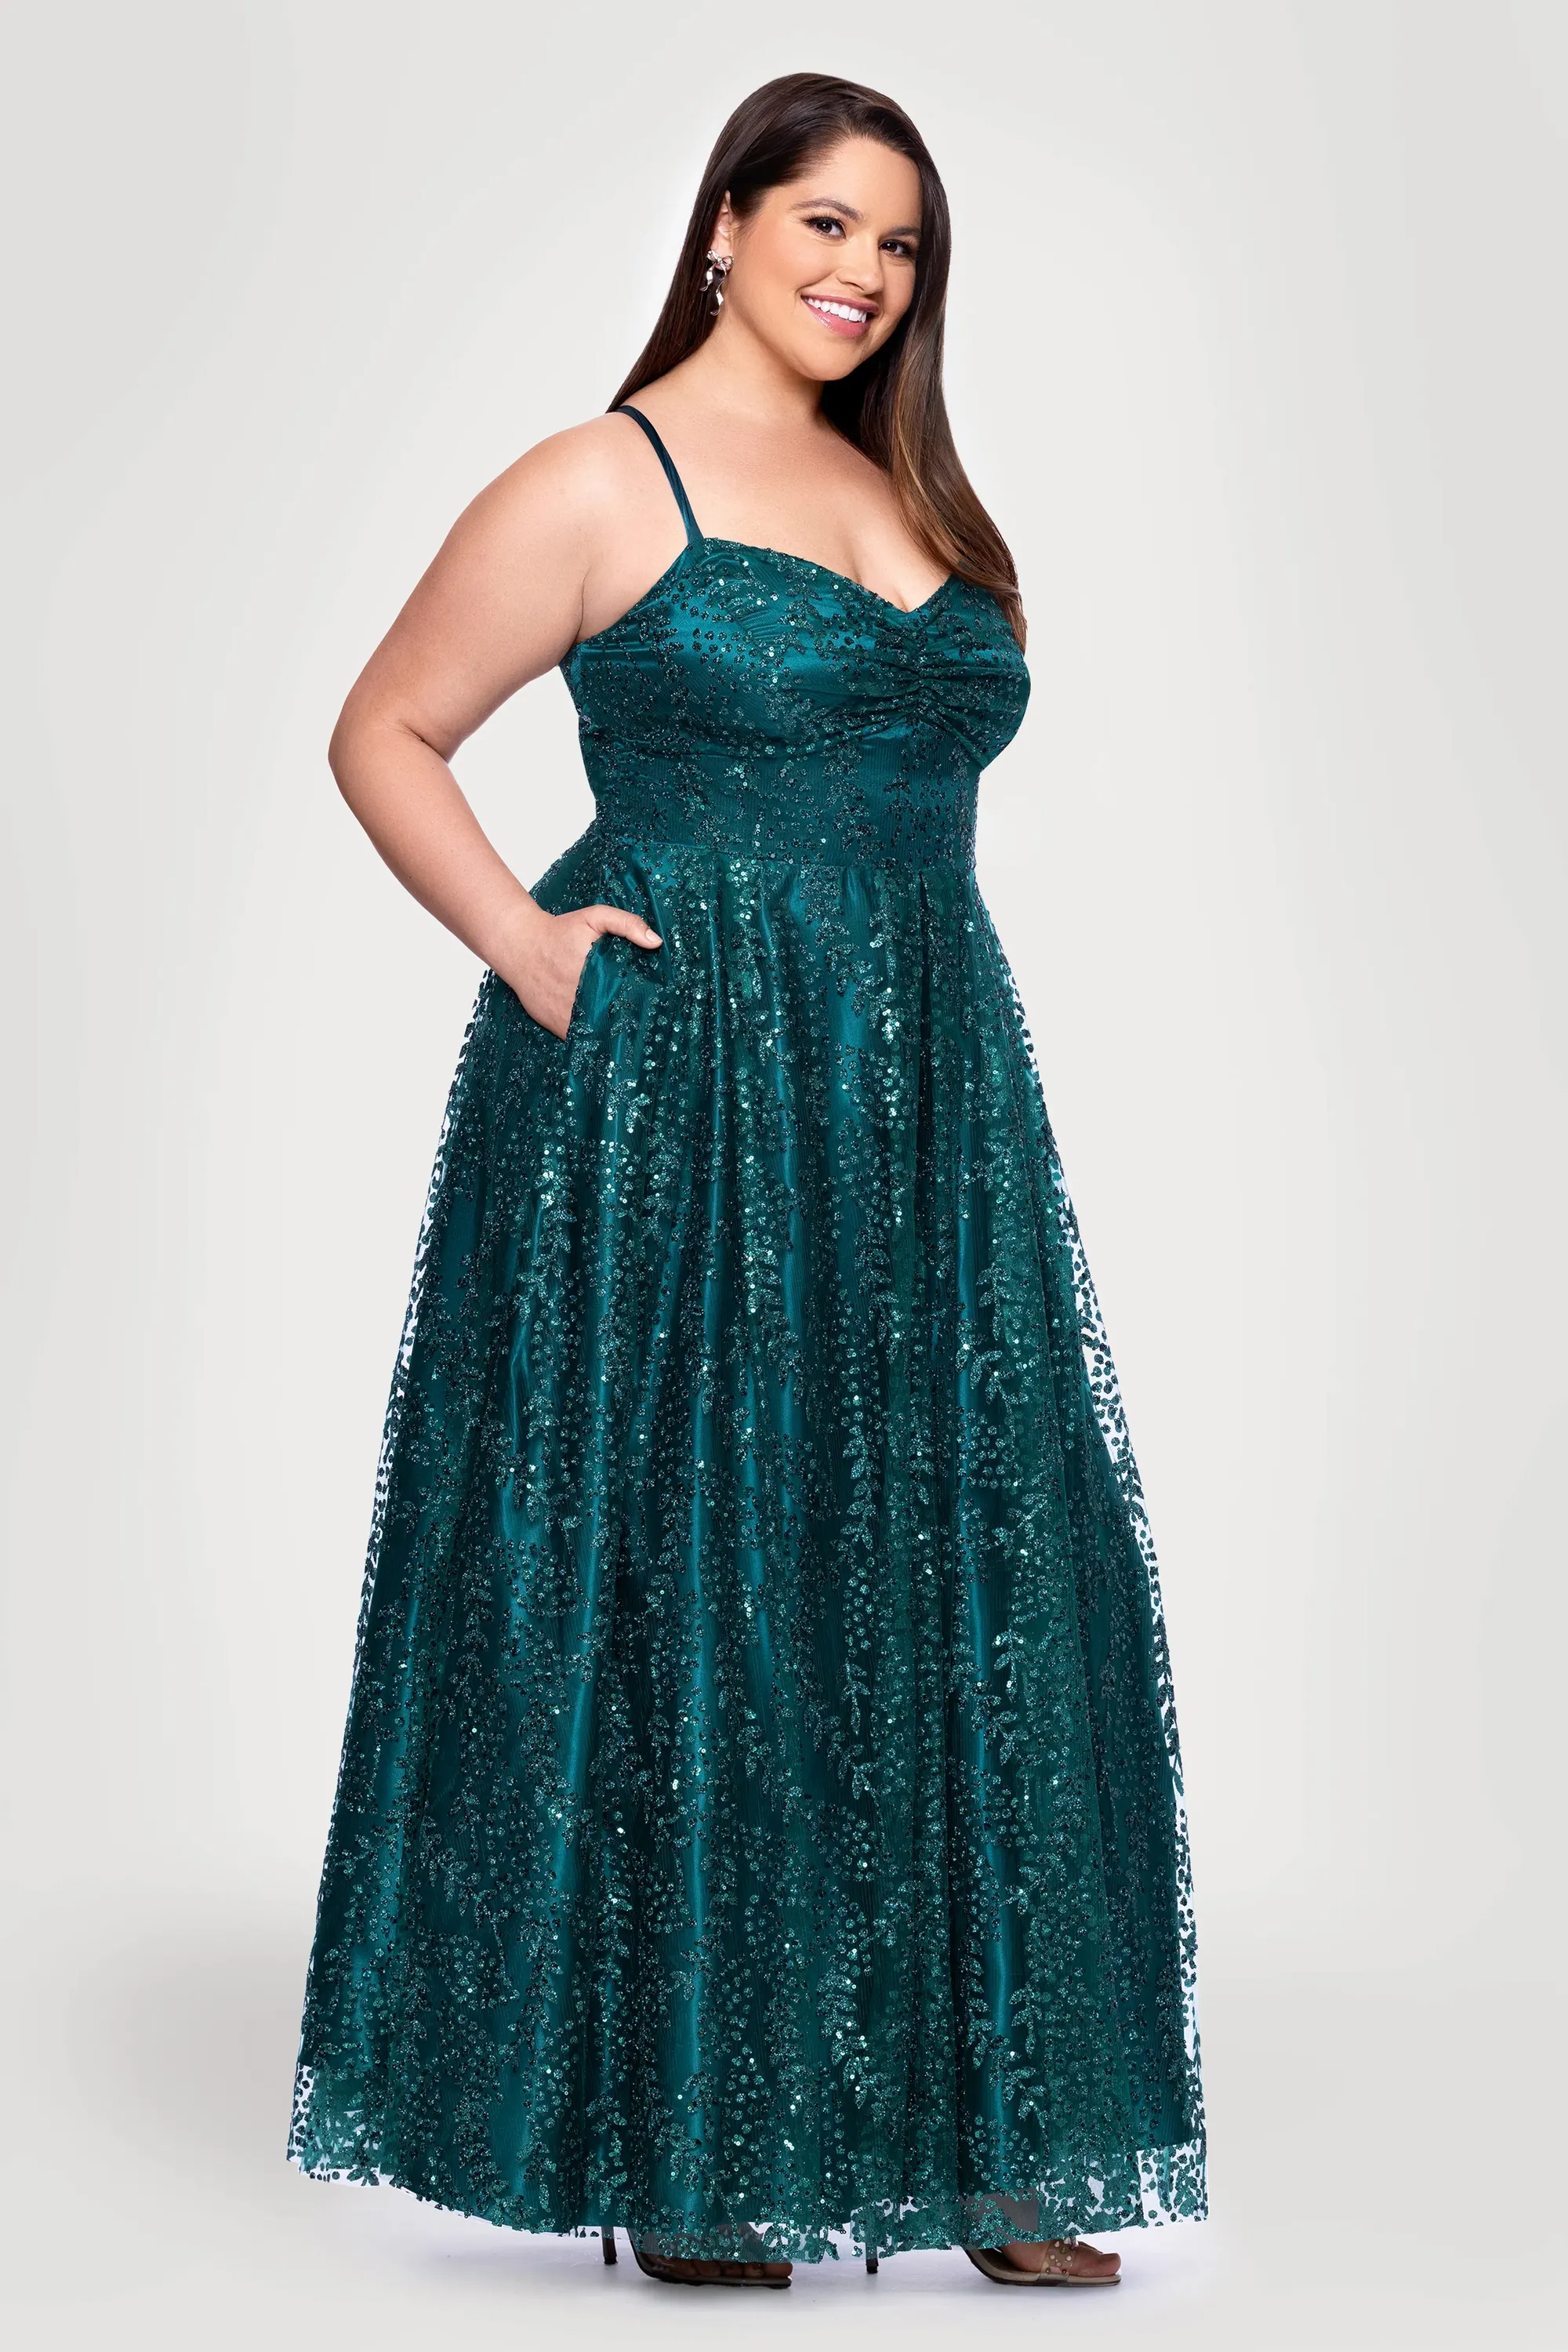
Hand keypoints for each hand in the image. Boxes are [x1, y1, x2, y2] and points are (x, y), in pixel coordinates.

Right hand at [512, 902, 661, 1038]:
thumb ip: (626, 924)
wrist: (520, 944)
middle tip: (638, 1021)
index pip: (629, 997)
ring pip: (597, 1033)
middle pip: (615, 1018)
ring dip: (608, 1032)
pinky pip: (577, 1038)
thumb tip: (655, 943)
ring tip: (620, 1030)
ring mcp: (566, 1014)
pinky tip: (597, 1031)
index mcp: (597, 973)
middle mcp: (581, 997)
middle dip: (627, 1020)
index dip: (641, 1003)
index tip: (650, 1005)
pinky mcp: (554, 1024)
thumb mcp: (595, 917)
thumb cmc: (560, 931)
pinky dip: (588, 1037)